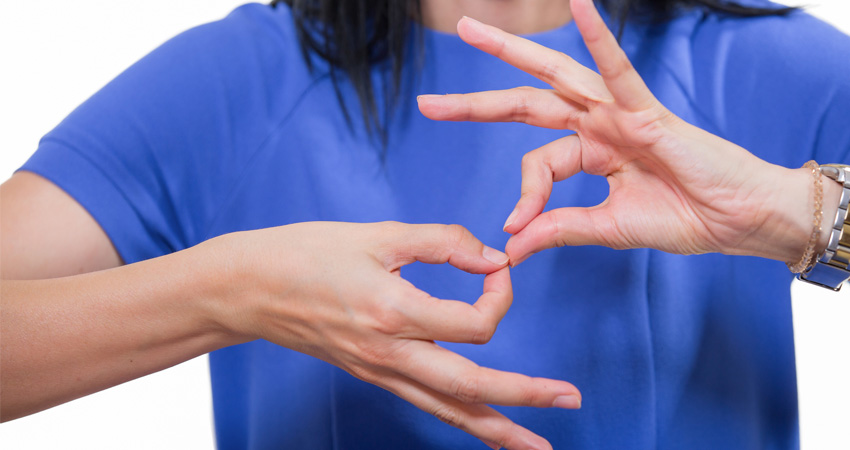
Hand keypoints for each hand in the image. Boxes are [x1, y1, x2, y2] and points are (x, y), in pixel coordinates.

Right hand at [206, 221, 579, 449]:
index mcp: (394, 311)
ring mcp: (380, 372)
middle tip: (571, 399)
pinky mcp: (373, 375)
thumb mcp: (379, 233)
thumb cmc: (309, 253)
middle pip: (472, 387)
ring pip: (449, 410)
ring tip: (536, 445)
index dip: (501, 295)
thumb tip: (492, 258)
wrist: (251, 288)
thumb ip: (443, 241)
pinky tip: (482, 430)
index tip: (497, 268)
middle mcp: (391, 353)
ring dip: (498, 429)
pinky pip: (425, 404)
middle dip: (525, 396)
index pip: (476, 322)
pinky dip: (459, 420)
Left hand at [418, 0, 821, 264]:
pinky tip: (578, 5)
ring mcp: (619, 113)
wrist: (737, 222)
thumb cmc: (685, 218)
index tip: (516, 229)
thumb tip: (510, 245)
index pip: (537, 163)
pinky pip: (619, 70)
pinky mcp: (647, 112)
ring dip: (512, 51)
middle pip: (525, 103)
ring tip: (472, 31)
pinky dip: (599, 40)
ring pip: (556, 76)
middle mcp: (597, 123)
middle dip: (476, 103)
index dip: (522, 196)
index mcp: (590, 151)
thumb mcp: (607, 227)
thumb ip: (558, 228)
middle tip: (428, 102)